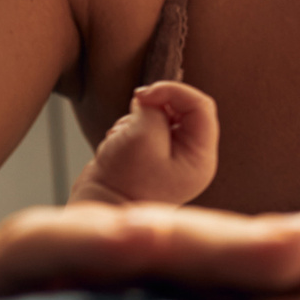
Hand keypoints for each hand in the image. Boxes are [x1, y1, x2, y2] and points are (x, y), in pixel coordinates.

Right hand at [71, 81, 218, 206]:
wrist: (98, 207)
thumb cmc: (122, 181)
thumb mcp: (142, 136)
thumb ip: (154, 109)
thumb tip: (151, 98)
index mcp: (201, 157)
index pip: (201, 106)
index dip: (174, 91)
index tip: (144, 95)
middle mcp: (194, 158)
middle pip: (184, 109)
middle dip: (155, 107)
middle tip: (133, 114)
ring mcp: (174, 158)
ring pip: (163, 116)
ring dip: (140, 119)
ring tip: (124, 140)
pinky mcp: (155, 157)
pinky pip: (148, 128)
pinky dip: (132, 129)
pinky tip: (120, 146)